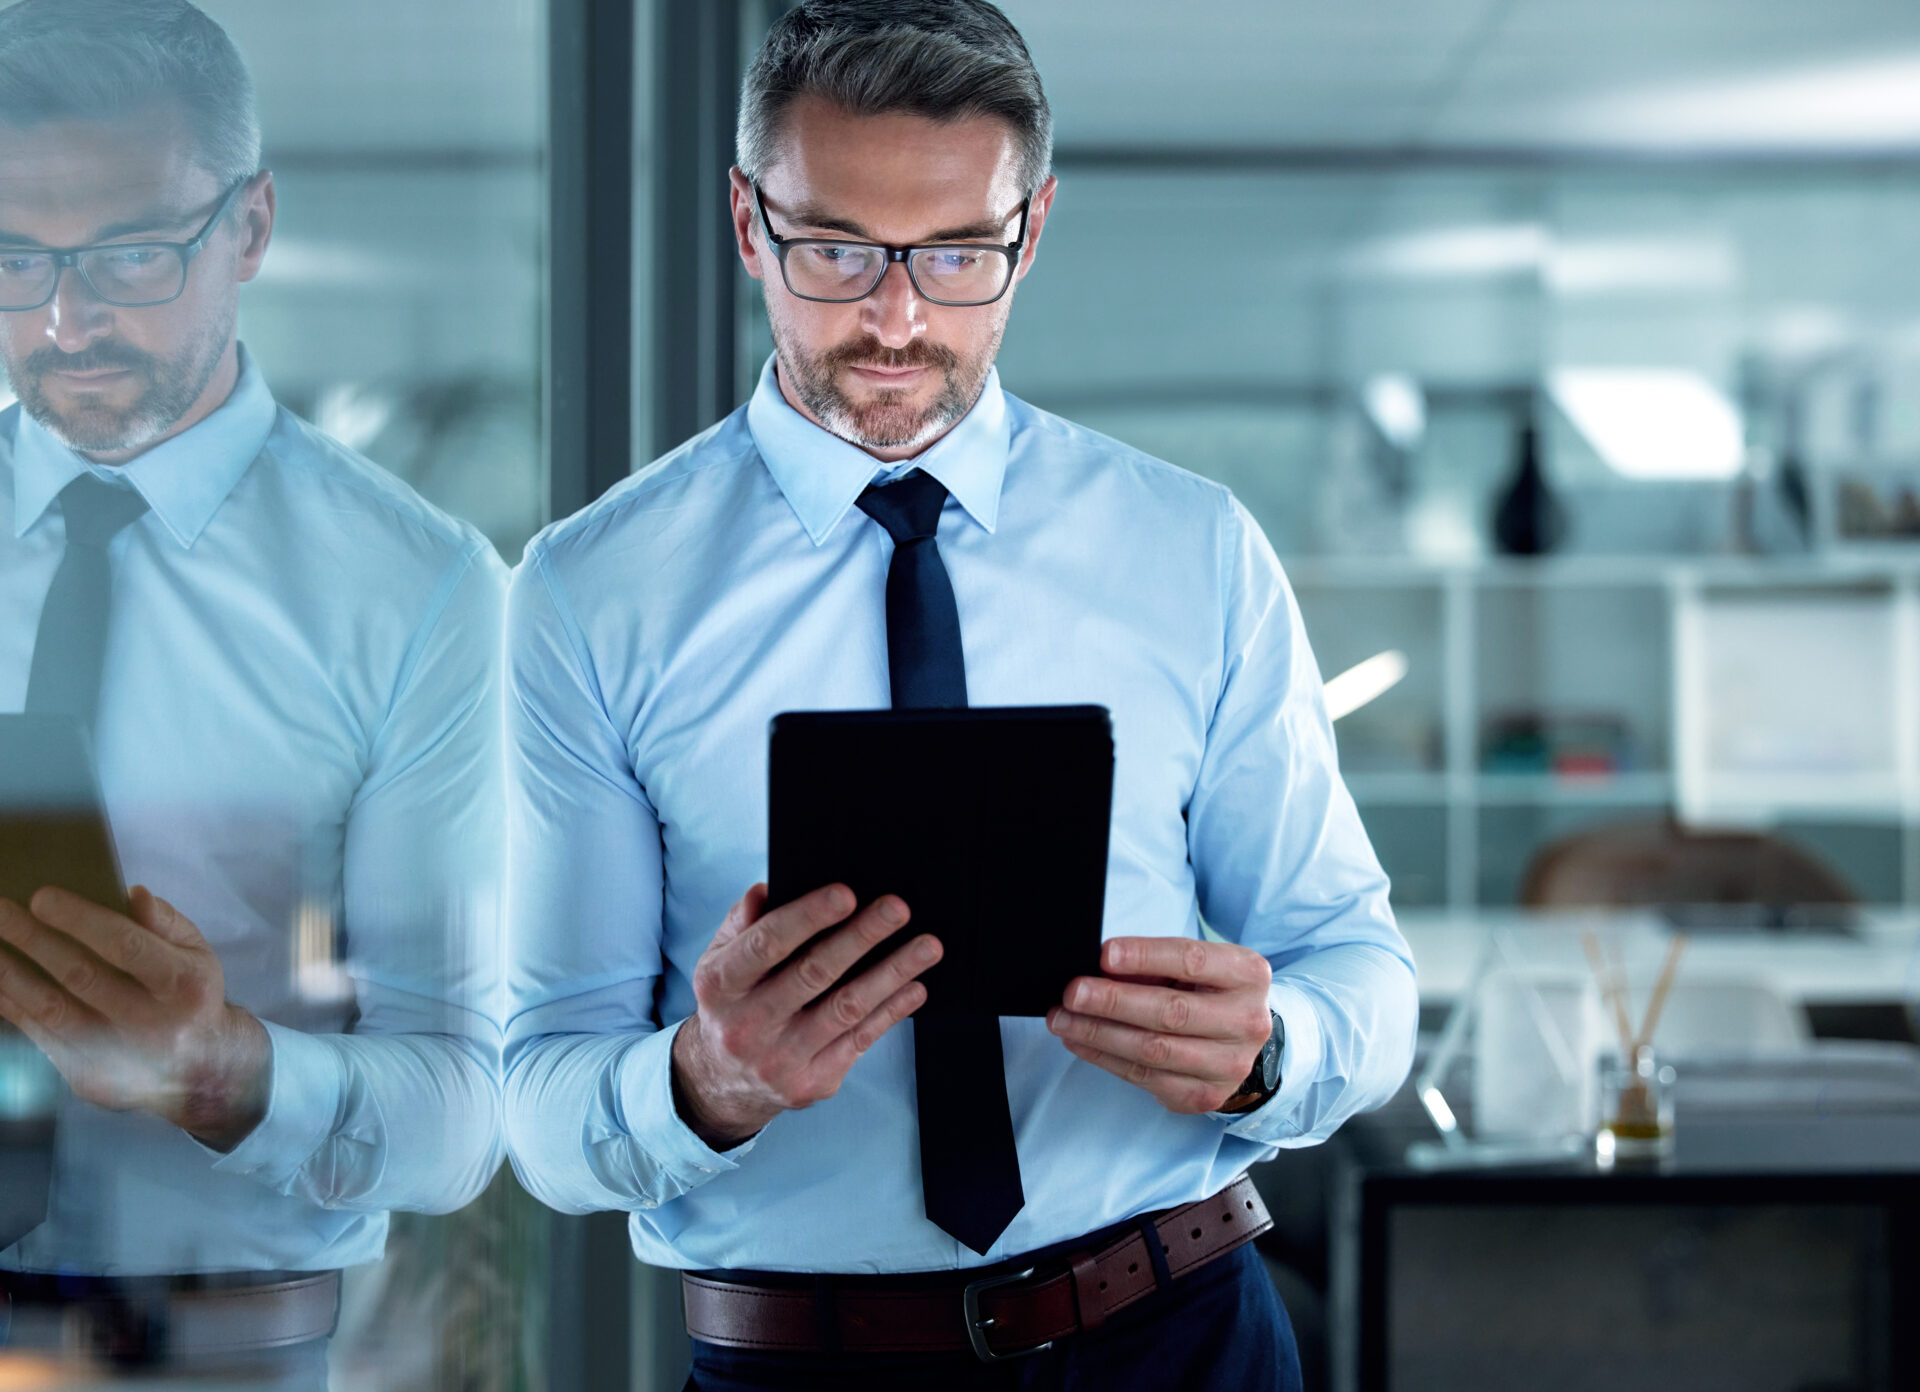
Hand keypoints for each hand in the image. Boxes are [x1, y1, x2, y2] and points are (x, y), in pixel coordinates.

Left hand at [0, 886, 269, 1149]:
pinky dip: (14, 1007)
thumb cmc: (190, 996)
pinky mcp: (90, 1078)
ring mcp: (119, 1057)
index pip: (127, 947)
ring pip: (52, 1011)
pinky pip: (40, 1037)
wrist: (200, 1071)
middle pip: (82, 976)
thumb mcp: (197, 954)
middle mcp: (153, 1024)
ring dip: (12, 975)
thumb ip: (166, 922)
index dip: (82, 920)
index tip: (41, 897)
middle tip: (1, 911)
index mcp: (185, 986)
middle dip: (34, 940)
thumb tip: (132, 894)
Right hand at [671, 882, 941, 1149]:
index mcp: (720, 985)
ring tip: (927, 946)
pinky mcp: (812, 1083)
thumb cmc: (732, 1003)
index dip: (807, 916)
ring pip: (846, 1009)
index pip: (766, 943)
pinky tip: (915, 986)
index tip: (846, 893)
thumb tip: (767, 890)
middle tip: (898, 908)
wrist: (722, 1083)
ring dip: (892, 973)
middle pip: (813, 973)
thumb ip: (743, 925)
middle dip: (861, 937)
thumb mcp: (719, 962)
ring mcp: (780, 1060)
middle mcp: (746, 1025)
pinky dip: (892, 1011)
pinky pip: (860, 1040)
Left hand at [1047, 936, 1273, 1114]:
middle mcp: (1246, 1021)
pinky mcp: (1203, 1095)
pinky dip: (1104, 1057)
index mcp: (1247, 975)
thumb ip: (1154, 964)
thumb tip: (1099, 967)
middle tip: (1072, 993)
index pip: (1191, 961)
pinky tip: (1079, 1040)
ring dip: (1099, 1033)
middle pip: (1170, 1012)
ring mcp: (1228, 1065)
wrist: (1243, 1041)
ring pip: (1153, 1050)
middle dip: (1113, 1001)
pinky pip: (1144, 1077)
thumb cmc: (1208, 991)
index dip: (1145, 957)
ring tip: (1062, 1019)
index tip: (1103, 955)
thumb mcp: (1194, 967)